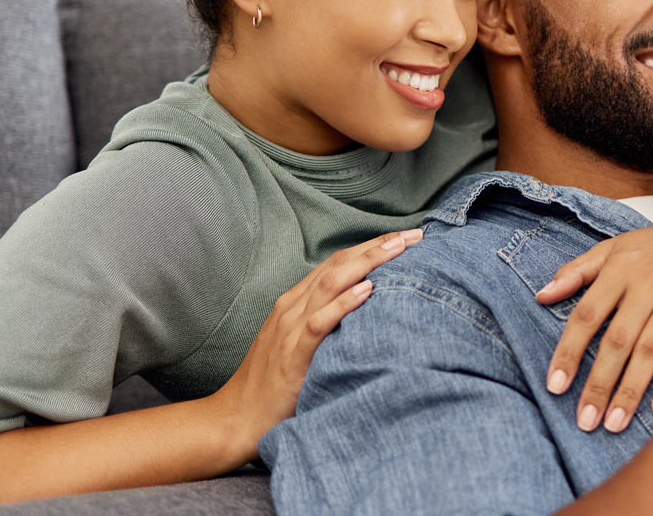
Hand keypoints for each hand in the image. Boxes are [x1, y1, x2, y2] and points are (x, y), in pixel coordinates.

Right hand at [205, 228, 420, 460]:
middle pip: (339, 265)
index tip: (404, 237)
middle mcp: (293, 307)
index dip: (371, 246)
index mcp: (295, 302)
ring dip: (368, 263)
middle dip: (378, 246)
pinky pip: (320, 322)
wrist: (237, 417)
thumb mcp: (299, 344)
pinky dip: (344, 303)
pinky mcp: (293, 354)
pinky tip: (367, 291)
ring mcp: (290, 328)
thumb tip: (364, 314)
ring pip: (331, 284)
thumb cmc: (272, 385)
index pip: (337, 263)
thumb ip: (324, 323)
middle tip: (415, 235)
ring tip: (399, 249)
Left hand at [534, 222, 652, 432]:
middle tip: (586, 420)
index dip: (569, 352)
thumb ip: (576, 272)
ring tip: (614, 423)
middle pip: (618, 340)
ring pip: (651, 350)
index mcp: (619, 268)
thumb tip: (540, 296)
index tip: (556, 386)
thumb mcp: (612, 249)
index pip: (587, 315)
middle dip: (599, 383)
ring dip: (631, 390)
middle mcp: (648, 282)